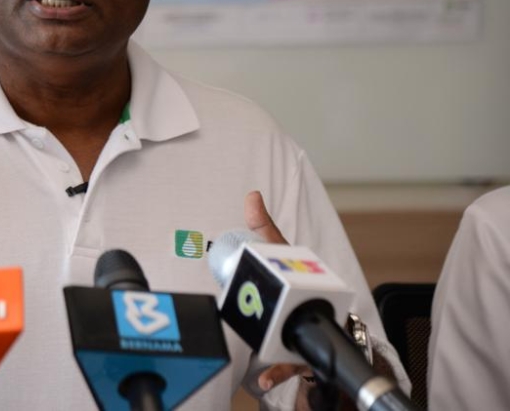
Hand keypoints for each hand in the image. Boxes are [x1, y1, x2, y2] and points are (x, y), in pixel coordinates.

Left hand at [244, 191, 313, 407]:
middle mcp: (313, 304)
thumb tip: (251, 196)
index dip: (287, 262)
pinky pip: (290, 366)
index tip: (277, 257)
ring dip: (282, 348)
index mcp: (307, 280)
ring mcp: (310, 331)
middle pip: (297, 305)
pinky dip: (277, 373)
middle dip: (281, 306)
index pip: (299, 268)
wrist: (325, 326)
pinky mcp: (304, 355)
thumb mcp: (283, 256)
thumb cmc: (302, 287)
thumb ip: (265, 227)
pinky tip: (263, 380)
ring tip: (265, 354)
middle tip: (262, 304)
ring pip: (297, 339)